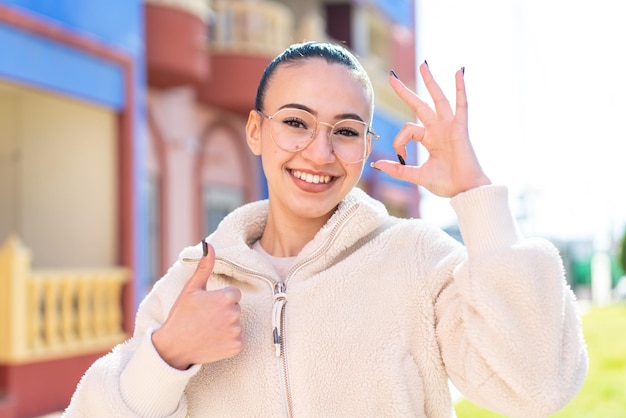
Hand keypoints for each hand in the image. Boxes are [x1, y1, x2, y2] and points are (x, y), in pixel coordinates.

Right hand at [152, 243, 242, 369]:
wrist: (174, 346)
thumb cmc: (181, 315)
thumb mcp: (191, 288)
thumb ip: (205, 267)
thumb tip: (209, 246)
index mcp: (226, 297)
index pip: (234, 294)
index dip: (221, 299)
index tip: (208, 306)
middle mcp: (234, 313)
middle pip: (236, 308)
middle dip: (224, 312)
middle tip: (206, 318)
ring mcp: (235, 331)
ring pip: (236, 324)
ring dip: (226, 326)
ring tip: (207, 330)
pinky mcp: (236, 347)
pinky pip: (238, 340)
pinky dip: (228, 341)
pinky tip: (213, 340)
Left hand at [371, 63, 490, 196]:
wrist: (464, 191)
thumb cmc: (446, 184)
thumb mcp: (417, 175)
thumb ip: (397, 169)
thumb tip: (376, 165)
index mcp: (429, 139)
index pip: (407, 130)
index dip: (399, 143)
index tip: (402, 158)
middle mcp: (439, 129)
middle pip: (419, 105)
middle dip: (405, 92)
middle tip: (392, 77)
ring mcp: (450, 127)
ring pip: (438, 99)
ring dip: (430, 82)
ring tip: (424, 65)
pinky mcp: (460, 128)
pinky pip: (462, 105)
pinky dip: (460, 88)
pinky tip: (459, 72)